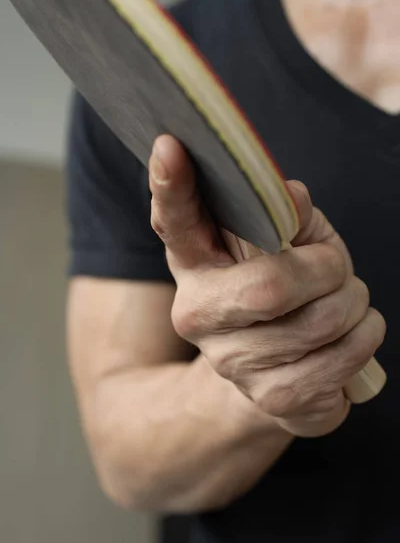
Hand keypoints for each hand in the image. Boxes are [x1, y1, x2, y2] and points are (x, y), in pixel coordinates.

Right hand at [148, 135, 385, 436]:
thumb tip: (291, 198)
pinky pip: (340, 359)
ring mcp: (231, 362)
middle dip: (326, 271)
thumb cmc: (284, 292)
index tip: (169, 144)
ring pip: (319, 322)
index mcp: (196, 262)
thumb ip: (284, 213)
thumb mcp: (285, 242)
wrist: (280, 372)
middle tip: (335, 268)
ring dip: (352, 303)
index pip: (175, 221)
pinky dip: (365, 338)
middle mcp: (199, 314)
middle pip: (269, 288)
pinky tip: (352, 334)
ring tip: (344, 302)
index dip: (171, 186)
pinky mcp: (271, 398)